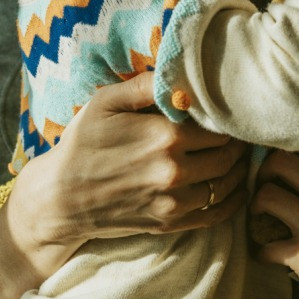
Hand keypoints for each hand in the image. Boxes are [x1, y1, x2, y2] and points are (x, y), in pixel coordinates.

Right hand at [15, 71, 250, 247]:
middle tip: (240, 136)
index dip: (229, 121)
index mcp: (164, 137)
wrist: (58, 199)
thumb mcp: (105, 102)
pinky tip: (235, 190)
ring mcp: (173, 202)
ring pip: (226, 186)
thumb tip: (181, 74)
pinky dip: (232, 202)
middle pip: (229, 157)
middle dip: (237, 145)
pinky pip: (216, 215)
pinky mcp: (169, 224)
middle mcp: (174, 171)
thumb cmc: (81, 144)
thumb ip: (147, 86)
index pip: (220, 127)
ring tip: (238, 159)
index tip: (230, 116)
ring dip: (238, 172)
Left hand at [250, 134, 298, 298]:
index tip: (283, 145)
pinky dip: (260, 252)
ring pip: (266, 195)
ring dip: (256, 207)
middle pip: (281, 160)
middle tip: (265, 185)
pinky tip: (267, 256)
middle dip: (264, 172)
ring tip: (261, 218)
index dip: (296, 134)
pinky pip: (264, 245)